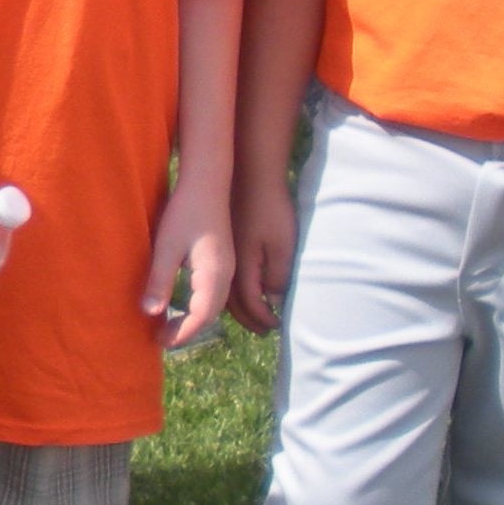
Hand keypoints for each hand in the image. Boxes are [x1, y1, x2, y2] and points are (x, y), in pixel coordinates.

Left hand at [144, 187, 233, 348]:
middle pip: (210, 315)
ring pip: (213, 305)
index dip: (182, 333)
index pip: (201, 317)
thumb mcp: (166, 248)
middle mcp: (226, 276)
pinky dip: (197, 306)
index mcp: (214, 276)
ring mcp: (227, 268)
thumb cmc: (184, 213)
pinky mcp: (222, 261)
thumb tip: (150, 314)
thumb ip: (159, 281)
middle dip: (187, 330)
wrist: (207, 183)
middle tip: (160, 339)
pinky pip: (212, 293)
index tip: (161, 342)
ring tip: (167, 327)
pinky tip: (180, 304)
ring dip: (193, 320)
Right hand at [229, 171, 295, 334]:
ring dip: (238, 306)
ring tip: (253, 315)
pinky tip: (239, 288)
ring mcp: (220, 252)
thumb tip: (275, 300)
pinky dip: (231, 290)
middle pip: (232, 302)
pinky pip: (222, 276)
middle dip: (249, 319)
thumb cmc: (270, 209)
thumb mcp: (282, 245)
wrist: (250, 175)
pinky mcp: (221, 243)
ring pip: (224, 290)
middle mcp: (224, 263)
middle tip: (264, 329)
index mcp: (240, 265)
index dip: (263, 318)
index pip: (249, 303)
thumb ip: (277, 276)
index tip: (276, 326)